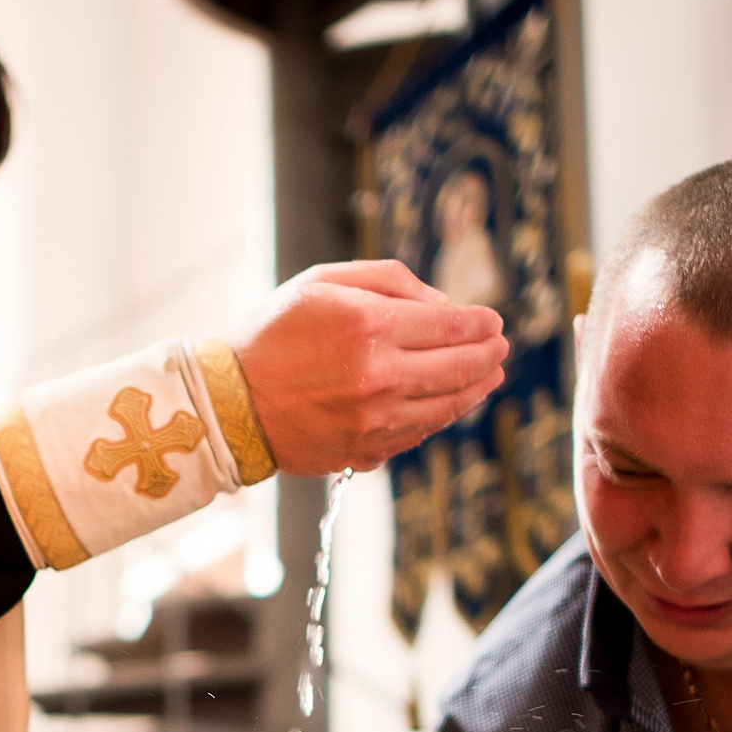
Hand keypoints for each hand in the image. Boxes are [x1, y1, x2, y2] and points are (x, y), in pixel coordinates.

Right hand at [230, 261, 508, 475]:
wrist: (230, 404)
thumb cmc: (274, 334)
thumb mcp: (322, 282)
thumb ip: (388, 280)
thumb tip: (443, 305)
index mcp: (370, 327)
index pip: (452, 324)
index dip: (482, 322)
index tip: (494, 321)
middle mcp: (380, 377)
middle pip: (460, 367)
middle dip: (489, 354)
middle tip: (501, 347)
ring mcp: (376, 420)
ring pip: (448, 406)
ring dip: (477, 389)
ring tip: (490, 376)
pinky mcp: (367, 450)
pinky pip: (421, 433)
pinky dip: (443, 416)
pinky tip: (452, 402)